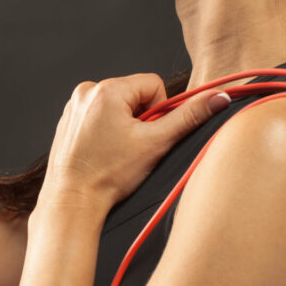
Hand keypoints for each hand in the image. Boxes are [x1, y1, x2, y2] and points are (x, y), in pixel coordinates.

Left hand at [39, 74, 232, 212]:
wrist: (73, 201)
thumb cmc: (109, 175)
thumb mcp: (156, 143)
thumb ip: (189, 117)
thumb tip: (218, 97)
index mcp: (108, 89)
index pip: (153, 84)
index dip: (159, 111)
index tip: (148, 135)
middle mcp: (87, 91)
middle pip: (134, 94)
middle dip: (141, 118)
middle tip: (132, 146)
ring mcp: (74, 106)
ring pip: (117, 105)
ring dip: (124, 124)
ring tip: (115, 151)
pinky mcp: (68, 120)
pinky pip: (98, 115)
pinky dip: (106, 130)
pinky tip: (102, 152)